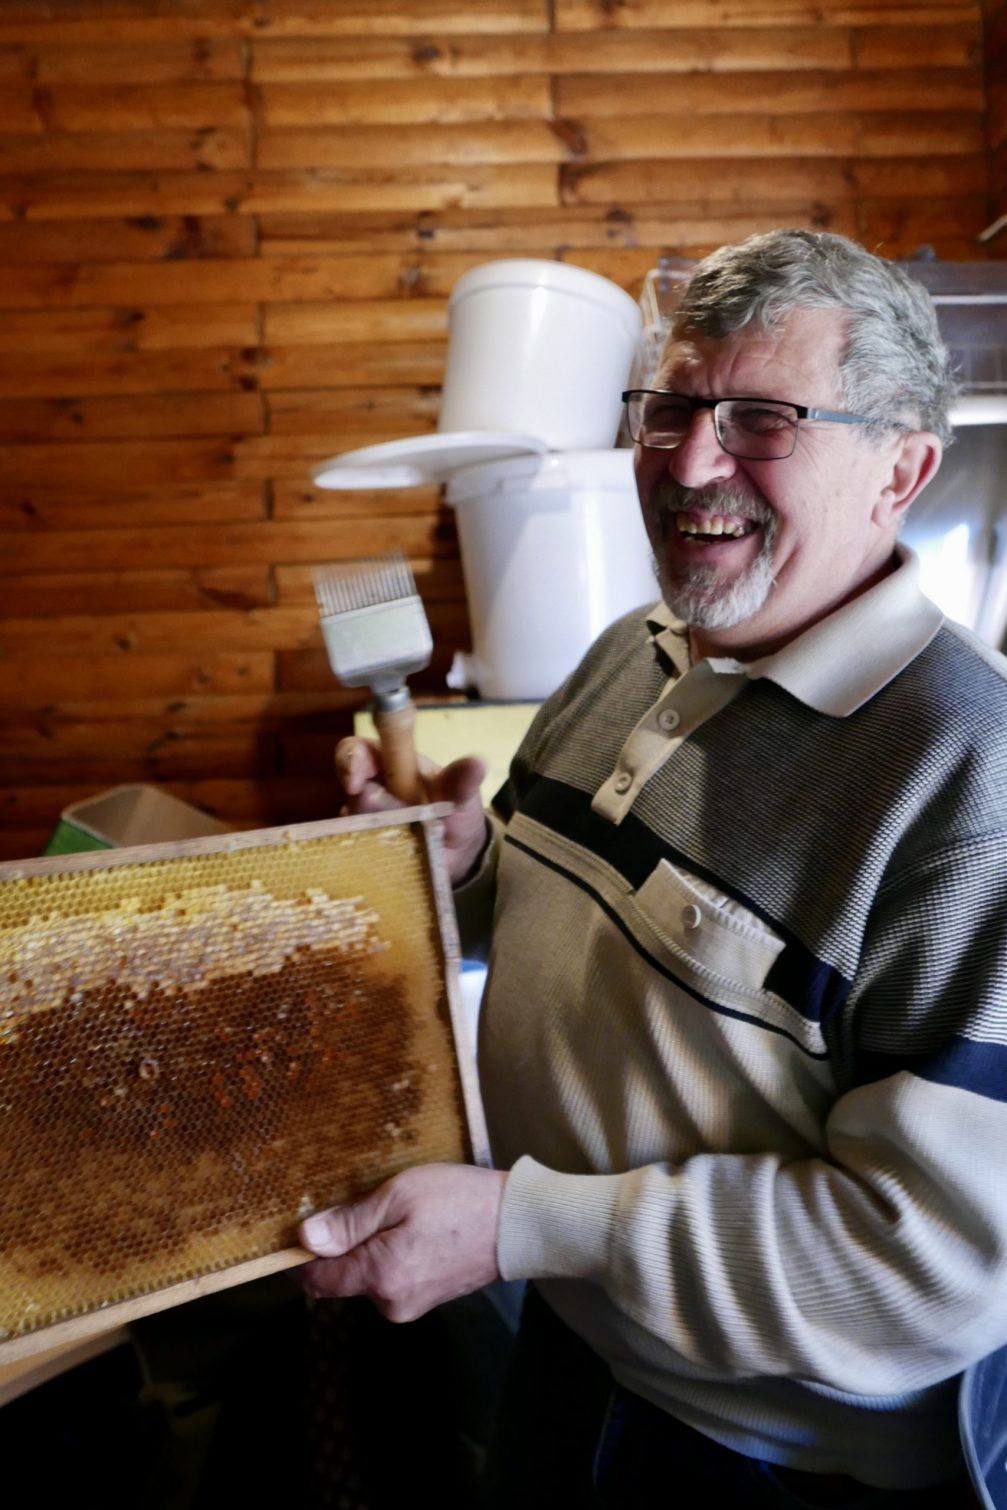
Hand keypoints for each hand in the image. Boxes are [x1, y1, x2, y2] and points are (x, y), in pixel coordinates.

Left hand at [298, 1163, 506, 1321]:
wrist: (516, 1224)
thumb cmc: (458, 1201)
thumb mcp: (399, 1195)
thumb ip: (349, 1222)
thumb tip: (304, 1240)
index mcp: (379, 1277)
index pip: (317, 1280)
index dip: (300, 1257)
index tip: (299, 1228)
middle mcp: (390, 1302)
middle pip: (343, 1278)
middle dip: (342, 1247)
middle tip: (362, 1204)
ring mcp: (411, 1305)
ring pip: (368, 1277)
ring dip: (369, 1250)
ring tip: (395, 1213)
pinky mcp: (427, 1299)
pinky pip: (392, 1279)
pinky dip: (391, 1256)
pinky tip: (413, 1229)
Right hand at [335, 736, 488, 884]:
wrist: (459, 853)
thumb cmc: (455, 810)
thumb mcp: (462, 795)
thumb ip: (462, 780)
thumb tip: (478, 762)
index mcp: (389, 765)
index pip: (356, 751)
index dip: (350, 759)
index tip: (355, 780)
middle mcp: (368, 793)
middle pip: (349, 794)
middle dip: (364, 806)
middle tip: (387, 818)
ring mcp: (363, 826)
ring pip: (351, 829)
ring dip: (374, 836)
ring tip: (405, 843)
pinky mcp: (365, 855)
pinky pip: (359, 858)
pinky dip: (374, 861)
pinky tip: (397, 864)